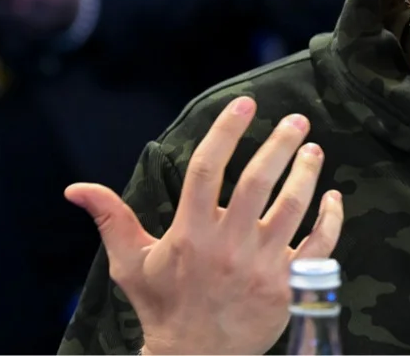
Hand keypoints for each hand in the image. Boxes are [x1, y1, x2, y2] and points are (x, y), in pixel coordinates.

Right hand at [65, 96, 344, 354]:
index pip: (206, 169)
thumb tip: (76, 188)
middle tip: (296, 119)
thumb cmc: (163, 306)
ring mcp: (261, 265)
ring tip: (313, 148)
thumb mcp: (131, 264)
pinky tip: (333, 196)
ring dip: (307, 173)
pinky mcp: (288, 285)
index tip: (244, 104)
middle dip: (280, 144)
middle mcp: (228, 245)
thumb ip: (112, 219)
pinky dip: (330, 219)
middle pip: (257, 181)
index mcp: (191, 233)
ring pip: (292, 207)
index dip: (225, 131)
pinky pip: (319, 245)